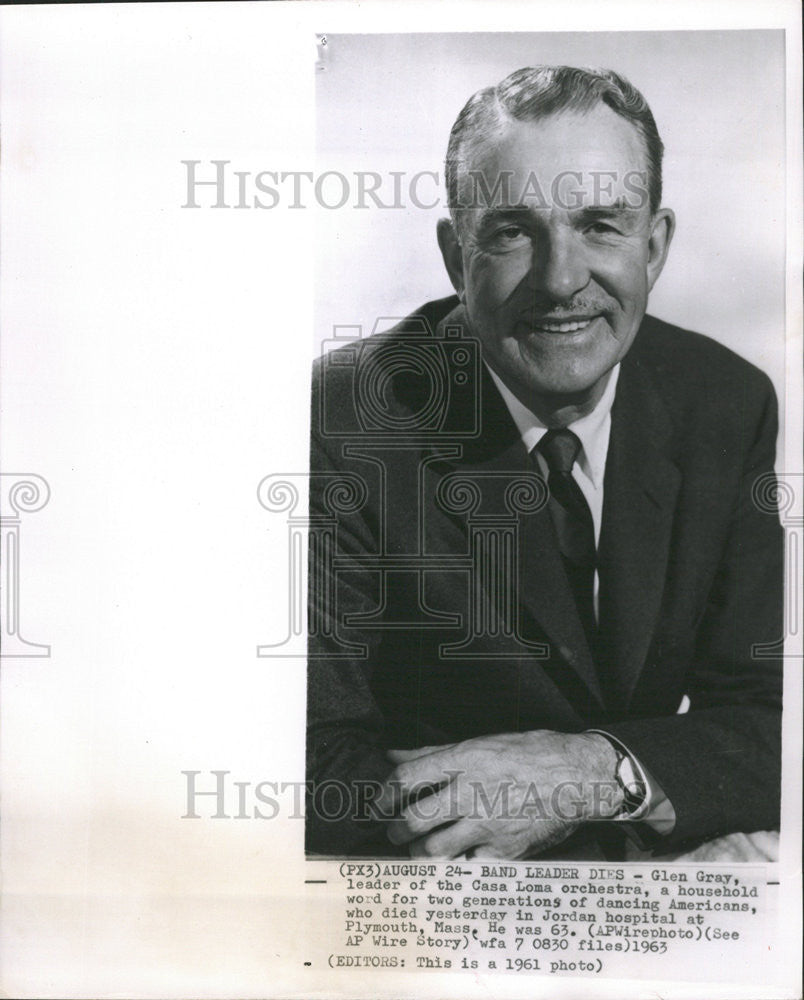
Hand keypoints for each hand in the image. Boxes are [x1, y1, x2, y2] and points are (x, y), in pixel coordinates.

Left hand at [378, 731, 620, 858]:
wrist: (578, 776)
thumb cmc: (529, 753)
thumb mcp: (481, 742)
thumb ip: (433, 753)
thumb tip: (393, 754)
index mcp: (464, 760)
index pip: (407, 778)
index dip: (384, 794)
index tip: (378, 804)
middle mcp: (471, 793)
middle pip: (414, 819)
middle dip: (395, 831)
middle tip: (393, 833)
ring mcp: (488, 824)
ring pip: (434, 850)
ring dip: (417, 854)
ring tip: (416, 850)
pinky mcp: (505, 851)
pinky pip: (466, 869)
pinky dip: (454, 869)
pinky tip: (451, 863)